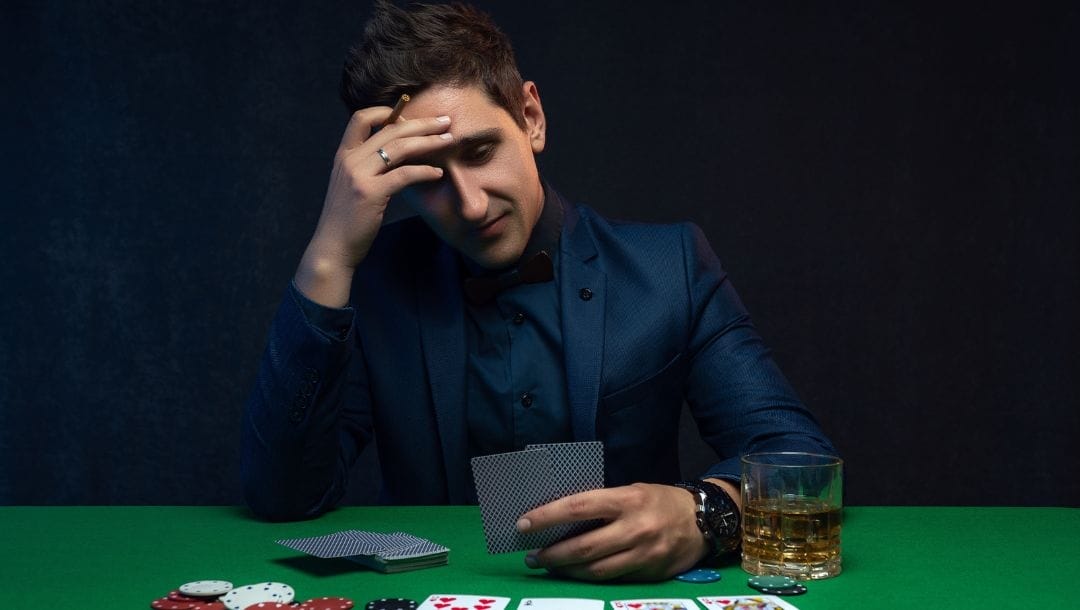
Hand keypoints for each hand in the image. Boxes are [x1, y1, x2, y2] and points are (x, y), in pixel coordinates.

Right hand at [295, 106, 453, 306]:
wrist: (333, 247)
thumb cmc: (347, 219)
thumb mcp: (352, 186)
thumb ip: (368, 168)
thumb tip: (396, 156)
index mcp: (344, 156)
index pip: (361, 118)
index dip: (387, 111)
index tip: (412, 114)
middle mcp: (349, 160)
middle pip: (389, 130)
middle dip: (421, 123)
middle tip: (445, 121)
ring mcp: (358, 175)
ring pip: (398, 147)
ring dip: (428, 141)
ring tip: (448, 140)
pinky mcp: (370, 193)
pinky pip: (404, 174)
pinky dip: (424, 171)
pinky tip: (438, 174)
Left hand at [516, 483, 709, 581]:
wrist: (705, 520)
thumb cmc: (660, 500)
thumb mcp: (632, 490)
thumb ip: (602, 504)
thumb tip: (562, 516)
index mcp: (627, 500)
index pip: (578, 507)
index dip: (547, 517)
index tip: (523, 524)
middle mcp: (636, 529)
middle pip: (584, 547)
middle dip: (552, 554)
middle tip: (531, 556)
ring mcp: (644, 555)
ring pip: (596, 570)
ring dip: (567, 570)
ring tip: (548, 565)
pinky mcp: (650, 574)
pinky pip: (614, 579)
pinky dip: (590, 577)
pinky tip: (576, 572)